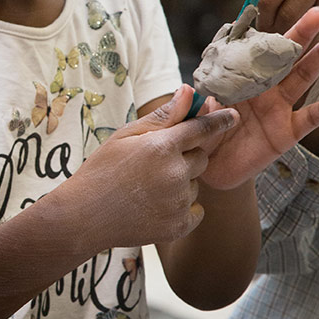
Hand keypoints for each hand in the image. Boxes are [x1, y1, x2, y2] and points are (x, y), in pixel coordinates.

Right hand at [67, 86, 236, 247]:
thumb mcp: (126, 135)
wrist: (85, 215)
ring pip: (195, 184)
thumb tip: (189, 92)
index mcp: (161, 146)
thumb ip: (162, 116)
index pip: (201, 128)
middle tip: (154, 162)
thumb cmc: (102, 169)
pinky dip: (182, 207)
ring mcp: (179, 202)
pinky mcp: (180, 226)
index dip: (218, 120)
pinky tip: (155, 205)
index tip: (232, 115)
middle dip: (185, 156)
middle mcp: (175, 173)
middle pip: (200, 157)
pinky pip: (195, 209)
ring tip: (147, 187)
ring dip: (181, 182)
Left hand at [200, 6, 318, 189]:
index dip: (268, 28)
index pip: (257, 48)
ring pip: (301, 79)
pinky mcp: (284, 134)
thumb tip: (186, 87)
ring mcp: (277, 109)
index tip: (277, 6)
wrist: (209, 165)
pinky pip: (304, 120)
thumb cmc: (203, 131)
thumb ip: (195, 99)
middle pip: (286, 57)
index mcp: (241, 77)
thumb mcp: (195, 110)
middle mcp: (263, 88)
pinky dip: (318, 111)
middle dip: (302, 33)